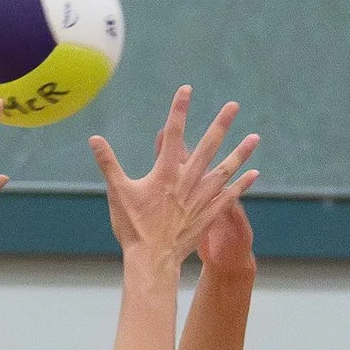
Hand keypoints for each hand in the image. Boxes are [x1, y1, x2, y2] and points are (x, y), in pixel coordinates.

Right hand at [89, 89, 258, 269]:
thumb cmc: (133, 227)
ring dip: (240, 152)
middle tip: (235, 105)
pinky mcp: (209, 214)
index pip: (173, 133)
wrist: (152, 259)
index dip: (179, 109)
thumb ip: (108, 163)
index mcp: (165, 172)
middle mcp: (188, 181)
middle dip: (221, 124)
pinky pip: (230, 196)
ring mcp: (201, 198)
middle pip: (208, 146)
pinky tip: (255, 173)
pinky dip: (242, 184)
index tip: (187, 89)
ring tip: (255, 137)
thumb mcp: (117, 192)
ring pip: (225, 169)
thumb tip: (94, 139)